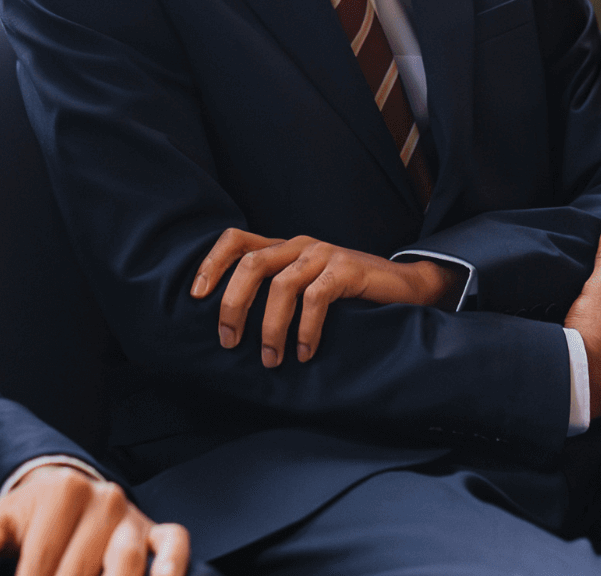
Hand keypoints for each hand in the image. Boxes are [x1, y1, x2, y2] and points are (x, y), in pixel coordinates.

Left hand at [0, 465, 187, 575]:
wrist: (64, 491)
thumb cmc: (27, 518)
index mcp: (61, 493)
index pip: (41, 561)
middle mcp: (103, 499)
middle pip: (80, 569)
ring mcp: (132, 517)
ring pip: (127, 562)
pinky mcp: (156, 531)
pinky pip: (174, 547)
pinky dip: (170, 570)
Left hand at [192, 228, 462, 366]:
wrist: (405, 287)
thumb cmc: (348, 296)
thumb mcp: (306, 288)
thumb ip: (277, 294)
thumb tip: (234, 331)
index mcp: (284, 248)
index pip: (236, 240)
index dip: (211, 264)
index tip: (196, 296)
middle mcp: (299, 245)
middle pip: (251, 263)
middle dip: (233, 305)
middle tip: (229, 342)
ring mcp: (324, 254)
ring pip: (281, 284)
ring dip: (270, 327)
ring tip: (271, 360)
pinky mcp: (348, 269)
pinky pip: (316, 298)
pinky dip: (306, 329)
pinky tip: (306, 352)